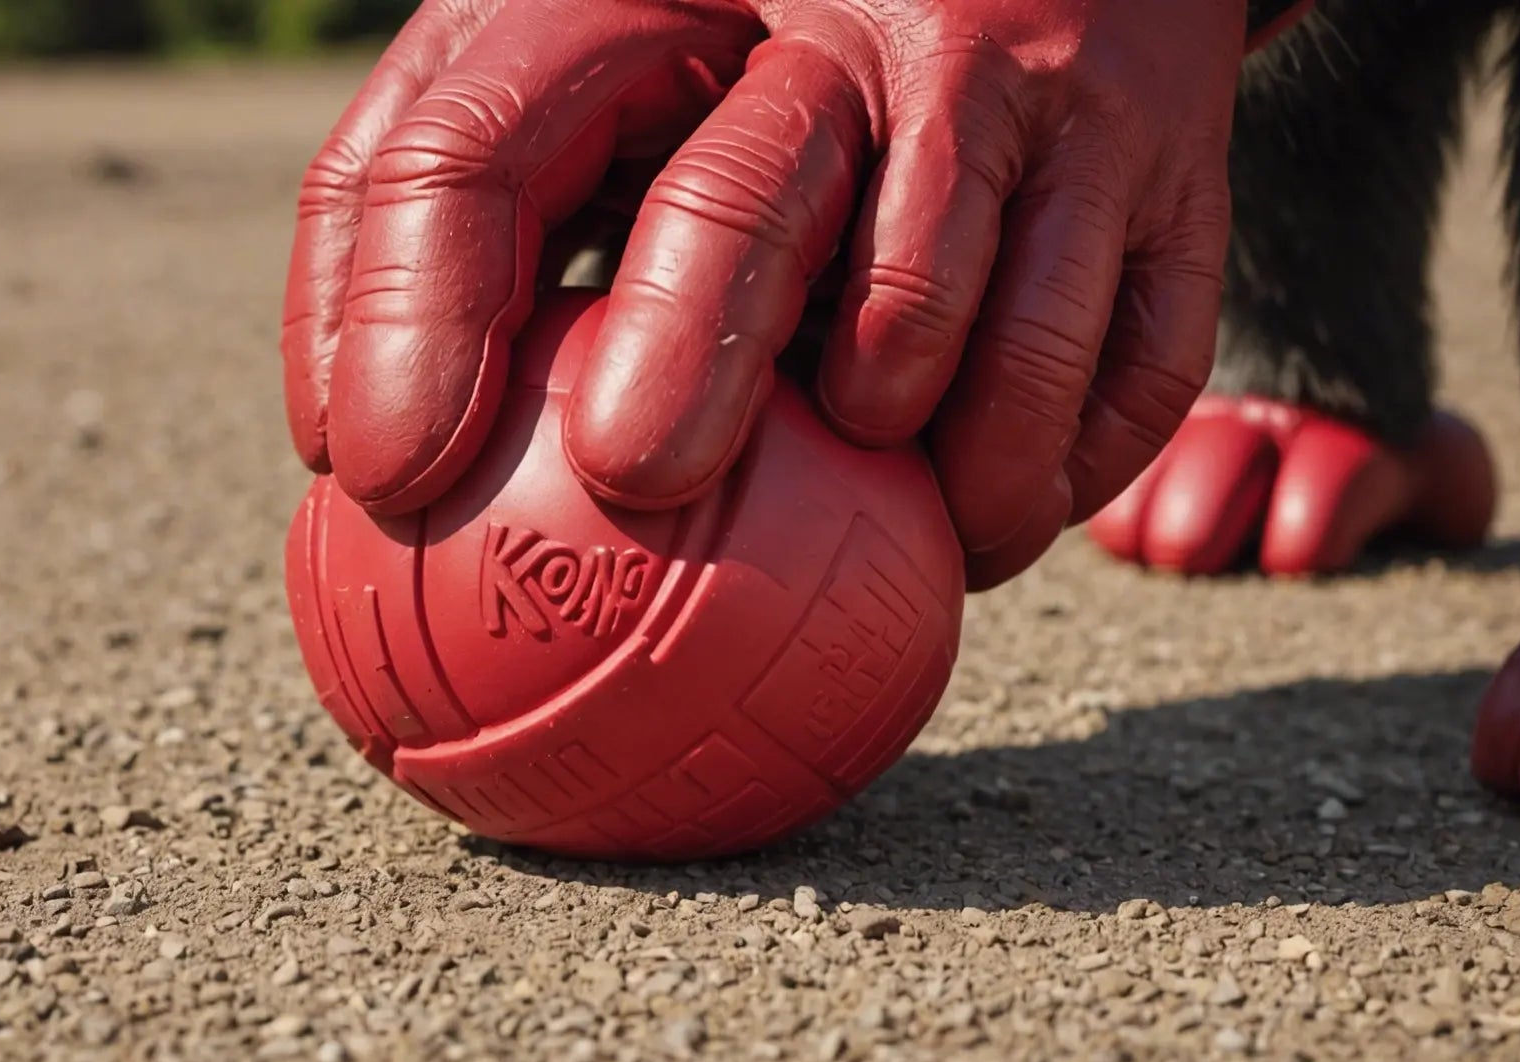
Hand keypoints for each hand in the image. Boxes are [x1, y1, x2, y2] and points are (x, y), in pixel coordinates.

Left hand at [283, 0, 1248, 585]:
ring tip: (878, 550)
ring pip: (954, 327)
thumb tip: (352, 456)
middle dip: (681, 357)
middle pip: (740, 198)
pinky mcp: (1168, 162)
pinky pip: (1117, 374)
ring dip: (911, 478)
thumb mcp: (607, 70)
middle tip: (630, 485)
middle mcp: (844, 17)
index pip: (480, 132)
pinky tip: (988, 523)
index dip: (408, 305)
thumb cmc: (771, 42)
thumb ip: (478, 213)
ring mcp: (1026, 83)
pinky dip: (1048, 478)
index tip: (379, 477)